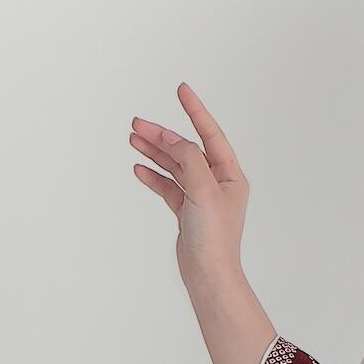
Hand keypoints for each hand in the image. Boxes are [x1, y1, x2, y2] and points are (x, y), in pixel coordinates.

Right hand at [130, 82, 249, 283]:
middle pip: (187, 150)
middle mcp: (218, 184)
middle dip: (163, 135)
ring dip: (155, 153)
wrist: (208, 273)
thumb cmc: (214, 237)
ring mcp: (202, 198)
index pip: (211, 134)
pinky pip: (169, 187)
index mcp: (231, 176)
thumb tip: (174, 138)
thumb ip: (189, 159)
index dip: (196, 111)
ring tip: (132, 138)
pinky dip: (154, 176)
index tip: (182, 90)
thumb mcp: (203, 190)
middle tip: (138, 123)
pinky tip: (139, 168)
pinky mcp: (188, 212)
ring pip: (175, 167)